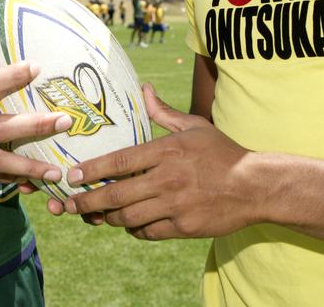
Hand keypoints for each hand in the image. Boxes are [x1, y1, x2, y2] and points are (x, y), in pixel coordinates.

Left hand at [63, 84, 257, 239]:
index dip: (92, 170)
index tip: (72, 175)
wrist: (254, 186)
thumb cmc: (222, 152)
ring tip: (97, 215)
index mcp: (167, 151)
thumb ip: (164, 113)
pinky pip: (148, 233)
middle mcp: (168, 180)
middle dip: (87, 202)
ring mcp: (175, 206)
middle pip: (116, 195)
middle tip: (69, 204)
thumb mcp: (195, 126)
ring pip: (128, 218)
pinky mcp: (184, 228)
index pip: (119, 161)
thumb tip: (144, 90)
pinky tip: (129, 224)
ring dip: (108, 218)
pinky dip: (134, 230)